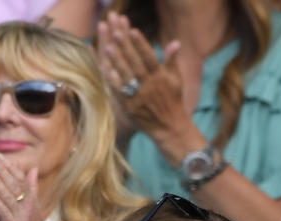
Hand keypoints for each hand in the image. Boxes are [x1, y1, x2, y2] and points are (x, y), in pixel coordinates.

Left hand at [0, 153, 56, 220]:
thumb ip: (32, 195)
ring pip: (10, 198)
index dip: (13, 169)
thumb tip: (31, 174)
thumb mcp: (34, 218)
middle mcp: (29, 213)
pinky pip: (4, 214)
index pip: (23, 184)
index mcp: (33, 209)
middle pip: (16, 187)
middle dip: (4, 171)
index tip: (2, 157)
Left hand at [97, 11, 192, 152]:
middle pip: (136, 64)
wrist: (170, 128)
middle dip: (126, 49)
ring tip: (108, 47)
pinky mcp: (130, 107)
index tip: (133, 31)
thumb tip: (175, 42)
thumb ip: (172, 60)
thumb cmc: (174, 102)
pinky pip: (119, 91)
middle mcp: (150, 86)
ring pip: (126, 76)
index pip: (150, 57)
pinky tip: (104, 69)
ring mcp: (139, 97)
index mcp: (161, 77)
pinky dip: (112, 80)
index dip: (141, 44)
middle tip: (116, 33)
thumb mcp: (176, 80)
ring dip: (117, 62)